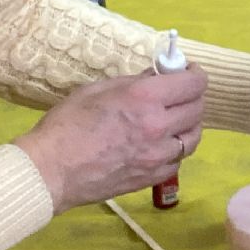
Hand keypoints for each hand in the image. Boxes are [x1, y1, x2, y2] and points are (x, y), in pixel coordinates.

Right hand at [17, 68, 206, 212]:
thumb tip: (155, 77)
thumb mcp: (97, 90)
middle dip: (193, 97)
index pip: (193, 84)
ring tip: (174, 120)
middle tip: (180, 94)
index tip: (189, 72)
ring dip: (188, 125)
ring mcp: (158, 156)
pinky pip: (178, 161)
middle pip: (198, 109)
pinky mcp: (152, 177)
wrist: (51, 170)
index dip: (196, 75)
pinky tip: (161, 144)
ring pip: (193, 138)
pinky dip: (175, 150)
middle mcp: (159, 126)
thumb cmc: (67, 124)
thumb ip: (132, 82)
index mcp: (145, 99)